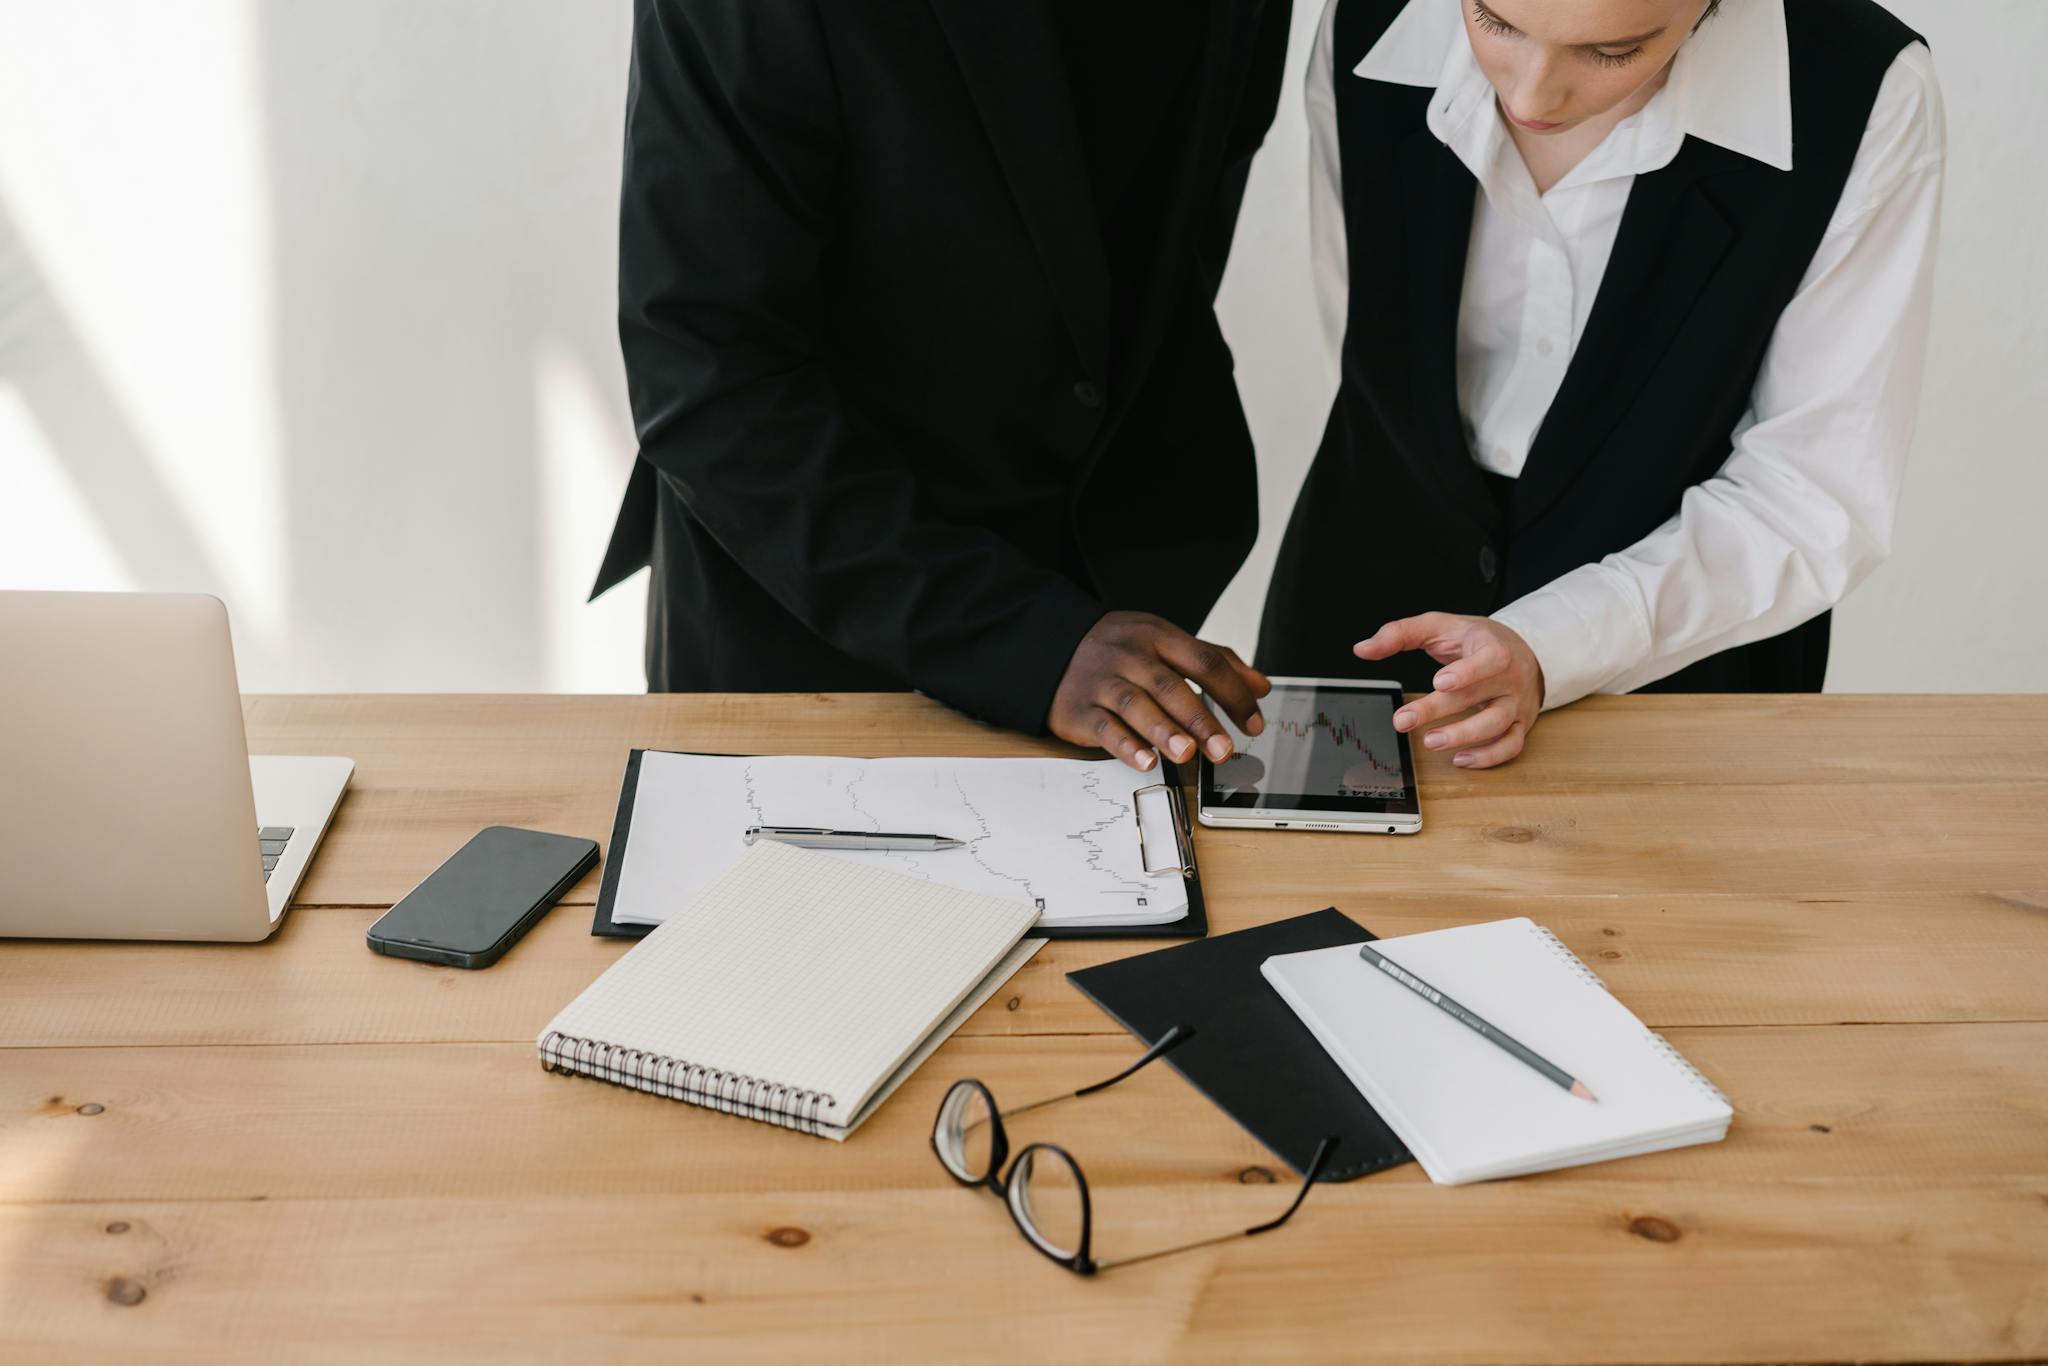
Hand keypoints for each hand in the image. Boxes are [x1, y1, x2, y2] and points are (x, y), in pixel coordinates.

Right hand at [1049, 611, 1271, 771]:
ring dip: (1163, 730)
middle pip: (1171, 687)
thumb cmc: (1120, 650)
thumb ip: (1214, 661)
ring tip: (1187, 754)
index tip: (1253, 723)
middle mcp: (1131, 657)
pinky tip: (1145, 760)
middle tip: (1223, 750)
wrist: (1052, 646)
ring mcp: (1104, 682)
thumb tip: (1260, 686)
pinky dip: (1126, 745)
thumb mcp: (1165, 641)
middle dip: (1200, 719)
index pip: (1204, 661)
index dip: (1233, 692)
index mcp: (1159, 637)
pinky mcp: (1081, 709)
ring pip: (1136, 704)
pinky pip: (1104, 727)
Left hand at [1354, 613, 1544, 768]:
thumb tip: (1362, 649)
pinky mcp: (1520, 724)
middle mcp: (1510, 677)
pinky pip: (1511, 746)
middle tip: (1403, 721)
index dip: (1468, 671)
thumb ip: (1400, 633)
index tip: (1438, 682)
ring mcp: (1516, 702)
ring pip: (1497, 724)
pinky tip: (1460, 759)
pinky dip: (1488, 757)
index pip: (1490, 659)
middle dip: (1439, 710)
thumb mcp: (1440, 626)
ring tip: (1430, 742)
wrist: (1524, 651)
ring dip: (1463, 736)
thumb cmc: (1476, 639)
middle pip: (1478, 695)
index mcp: (1493, 647)